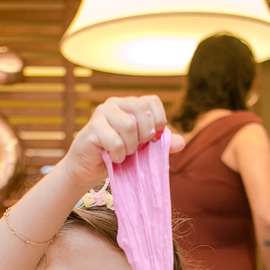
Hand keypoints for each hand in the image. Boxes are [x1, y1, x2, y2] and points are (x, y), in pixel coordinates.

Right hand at [60, 96, 183, 188]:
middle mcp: (115, 103)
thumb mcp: (143, 151)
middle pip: (142, 111)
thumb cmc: (116, 156)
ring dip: (130, 147)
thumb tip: (182, 143)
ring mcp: (102, 113)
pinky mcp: (92, 128)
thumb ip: (162, 145)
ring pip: (128, 126)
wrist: (87, 169)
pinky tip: (113, 158)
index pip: (152, 101)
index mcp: (129, 105)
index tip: (155, 138)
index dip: (158, 119)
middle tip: (138, 148)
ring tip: (124, 154)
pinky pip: (115, 141)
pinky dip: (119, 155)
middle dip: (145, 134)